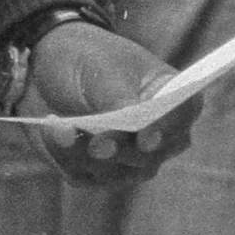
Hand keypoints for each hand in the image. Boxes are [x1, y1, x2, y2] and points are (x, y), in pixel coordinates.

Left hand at [16, 21, 200, 183]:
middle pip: (150, 156)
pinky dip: (64, 155)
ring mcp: (130, 157)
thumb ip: (119, 98)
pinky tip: (51, 129)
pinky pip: (84, 175)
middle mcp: (158, 133)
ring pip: (116, 172)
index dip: (167, 128)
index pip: (183, 113)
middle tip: (95, 144)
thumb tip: (132, 126)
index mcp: (170, 95)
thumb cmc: (87, 58)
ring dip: (83, 153)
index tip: (145, 138)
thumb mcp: (102, 69)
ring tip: (58, 127)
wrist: (50, 66)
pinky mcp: (99, 171)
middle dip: (119, 151)